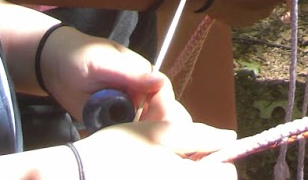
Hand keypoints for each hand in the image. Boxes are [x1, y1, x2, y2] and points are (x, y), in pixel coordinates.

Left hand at [36, 25, 179, 123]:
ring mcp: (123, 104)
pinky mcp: (108, 116)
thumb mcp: (104, 63)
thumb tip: (160, 81)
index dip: (162, 109)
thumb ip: (131, 74)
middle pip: (154, 112)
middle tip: (128, 133)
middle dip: (147, 126)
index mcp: (141, 73)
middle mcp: (136, 90)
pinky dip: (116, 136)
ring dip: (131, 133)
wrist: (54, 64)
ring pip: (138, 124)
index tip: (149, 124)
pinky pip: (119, 130)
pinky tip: (105, 135)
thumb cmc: (81, 55)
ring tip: (114, 134)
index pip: (163, 93)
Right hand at [79, 118, 237, 175]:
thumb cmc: (119, 150)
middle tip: (182, 158)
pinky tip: (150, 174)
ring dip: (185, 176)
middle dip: (202, 171)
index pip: (226, 177)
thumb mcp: (161, 132)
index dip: (222, 162)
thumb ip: (200, 135)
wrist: (77, 177)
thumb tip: (230, 138)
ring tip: (162, 166)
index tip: (205, 152)